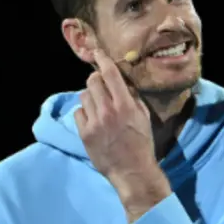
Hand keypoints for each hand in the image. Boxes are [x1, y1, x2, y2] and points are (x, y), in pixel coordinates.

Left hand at [76, 49, 161, 188]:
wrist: (132, 171)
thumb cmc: (142, 144)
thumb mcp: (144, 118)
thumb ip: (133, 99)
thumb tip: (122, 84)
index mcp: (125, 105)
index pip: (110, 74)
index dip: (102, 60)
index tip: (97, 52)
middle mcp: (108, 111)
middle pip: (92, 81)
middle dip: (95, 80)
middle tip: (100, 85)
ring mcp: (94, 122)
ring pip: (83, 96)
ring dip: (90, 97)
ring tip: (98, 107)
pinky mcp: (84, 133)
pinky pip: (78, 113)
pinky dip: (85, 113)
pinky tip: (93, 121)